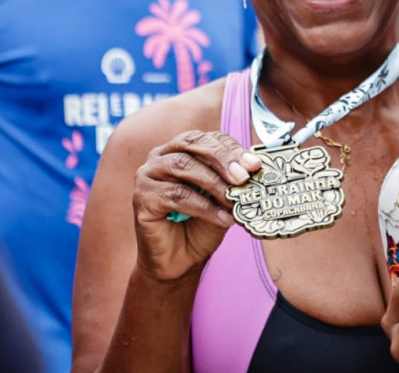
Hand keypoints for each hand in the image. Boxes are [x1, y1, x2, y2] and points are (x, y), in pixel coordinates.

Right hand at [132, 129, 261, 281]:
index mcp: (181, 148)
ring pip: (183, 167)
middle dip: (222, 158)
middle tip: (243, 176)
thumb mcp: (223, 197)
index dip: (231, 148)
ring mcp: (148, 175)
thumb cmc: (201, 225)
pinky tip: (222, 218)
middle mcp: (161, 156)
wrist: (180, 260)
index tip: (254, 164)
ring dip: (214, 183)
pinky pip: (175, 195)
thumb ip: (233, 180)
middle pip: (192, 144)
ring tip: (234, 200)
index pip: (208, 138)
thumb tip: (255, 166)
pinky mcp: (142, 198)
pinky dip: (203, 207)